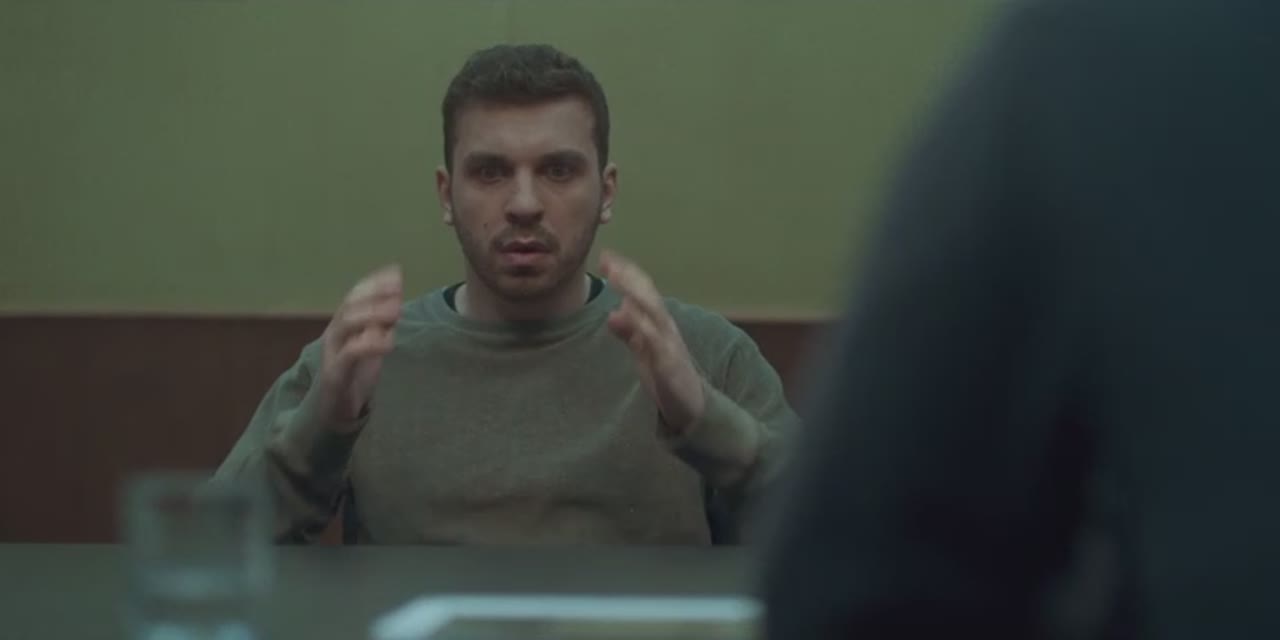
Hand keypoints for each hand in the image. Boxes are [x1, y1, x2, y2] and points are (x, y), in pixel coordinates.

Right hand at [317, 265, 402, 425]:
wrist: (333, 411)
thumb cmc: (354, 376)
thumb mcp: (371, 347)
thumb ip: (381, 327)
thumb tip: (396, 302)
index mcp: (342, 325)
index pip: (354, 296)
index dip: (373, 282)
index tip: (395, 271)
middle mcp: (334, 334)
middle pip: (349, 306)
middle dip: (373, 293)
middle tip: (398, 288)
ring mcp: (331, 353)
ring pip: (345, 324)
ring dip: (371, 314)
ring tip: (395, 310)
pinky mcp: (334, 373)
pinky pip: (349, 354)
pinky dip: (368, 344)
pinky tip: (388, 341)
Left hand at [600, 250, 705, 435]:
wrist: (693, 406)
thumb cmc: (666, 375)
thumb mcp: (643, 351)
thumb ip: (630, 331)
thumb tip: (615, 310)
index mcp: (659, 322)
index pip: (643, 290)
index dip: (627, 272)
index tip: (606, 256)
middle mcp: (666, 326)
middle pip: (648, 294)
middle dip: (628, 276)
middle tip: (607, 261)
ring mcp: (669, 343)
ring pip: (652, 310)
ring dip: (633, 292)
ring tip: (614, 277)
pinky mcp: (668, 363)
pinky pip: (654, 340)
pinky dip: (640, 325)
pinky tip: (624, 315)